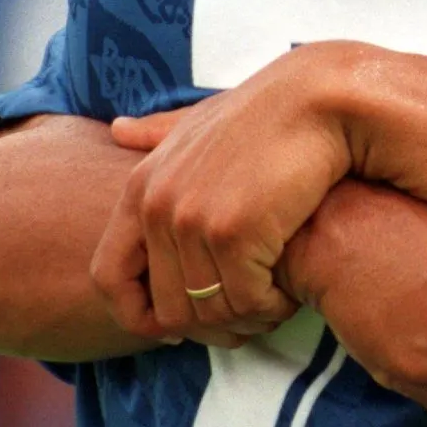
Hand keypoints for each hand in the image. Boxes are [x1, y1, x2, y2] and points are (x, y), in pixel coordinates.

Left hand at [94, 48, 361, 337]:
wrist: (318, 100)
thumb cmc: (265, 113)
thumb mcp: (201, 120)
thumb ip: (157, 133)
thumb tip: (117, 129)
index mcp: (141, 188)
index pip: (108, 277)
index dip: (136, 314)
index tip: (175, 326)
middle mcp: (157, 208)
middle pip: (167, 309)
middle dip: (209, 326)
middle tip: (245, 318)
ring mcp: (193, 220)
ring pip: (210, 311)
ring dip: (245, 319)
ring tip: (272, 303)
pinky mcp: (234, 231)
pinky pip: (246, 301)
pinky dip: (270, 308)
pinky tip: (289, 293)